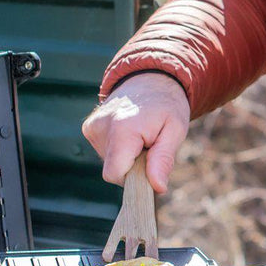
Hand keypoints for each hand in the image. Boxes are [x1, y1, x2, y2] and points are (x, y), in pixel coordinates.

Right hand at [81, 73, 189, 193]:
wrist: (151, 79)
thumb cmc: (166, 106)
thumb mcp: (175, 131)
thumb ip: (163, 159)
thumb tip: (157, 187)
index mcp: (122, 129)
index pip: (115, 175)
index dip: (134, 179)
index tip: (150, 166)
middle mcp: (101, 127)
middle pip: (114, 171)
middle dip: (134, 167)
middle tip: (150, 146)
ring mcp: (92, 127)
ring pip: (110, 163)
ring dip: (127, 158)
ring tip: (141, 137)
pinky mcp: (89, 128)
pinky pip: (104, 153)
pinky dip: (119, 150)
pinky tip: (129, 134)